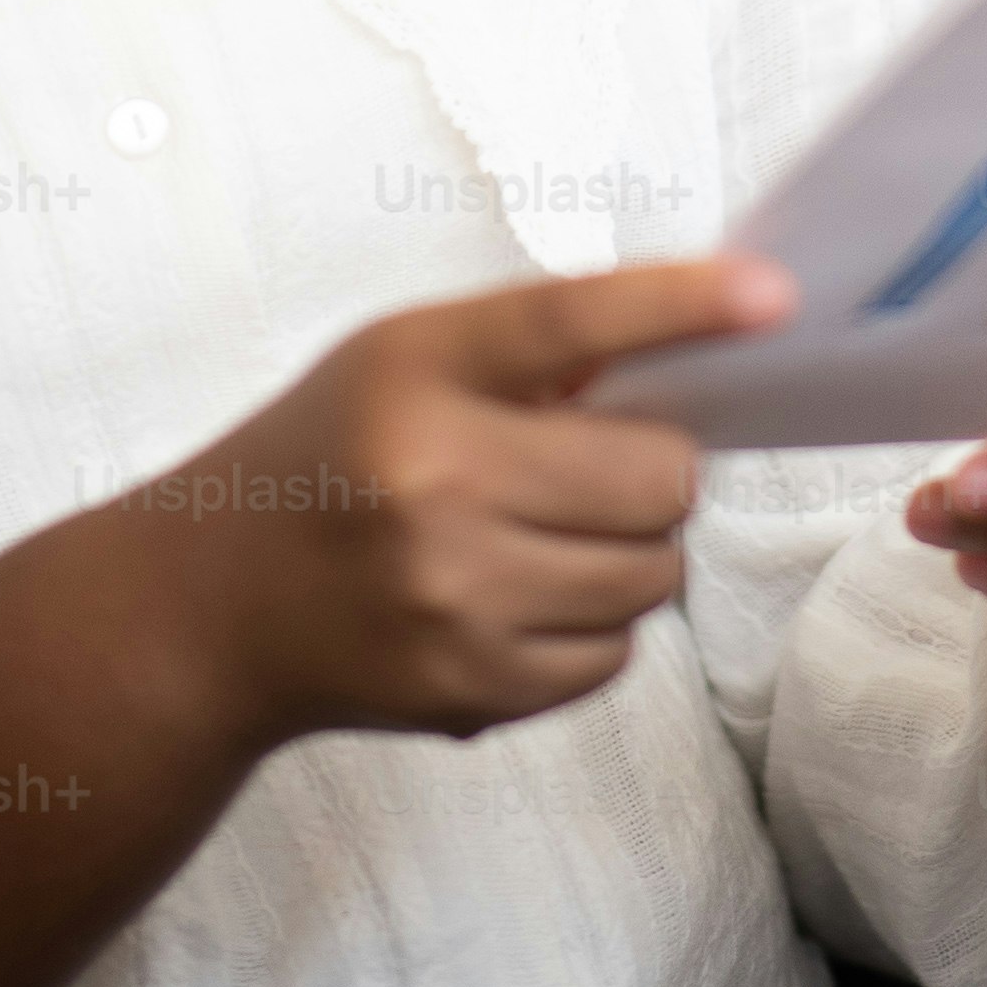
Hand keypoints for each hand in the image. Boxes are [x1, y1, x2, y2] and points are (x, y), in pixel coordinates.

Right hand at [160, 255, 788, 745]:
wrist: (213, 607)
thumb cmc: (331, 454)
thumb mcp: (405, 359)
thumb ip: (535, 352)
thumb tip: (698, 354)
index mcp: (416, 370)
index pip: (570, 319)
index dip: (682, 305)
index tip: (773, 297)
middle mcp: (432, 481)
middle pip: (658, 477)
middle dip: (655, 470)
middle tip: (599, 467)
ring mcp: (454, 599)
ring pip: (653, 572)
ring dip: (632, 551)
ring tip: (553, 534)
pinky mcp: (471, 689)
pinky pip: (616, 655)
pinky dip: (595, 626)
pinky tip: (522, 598)